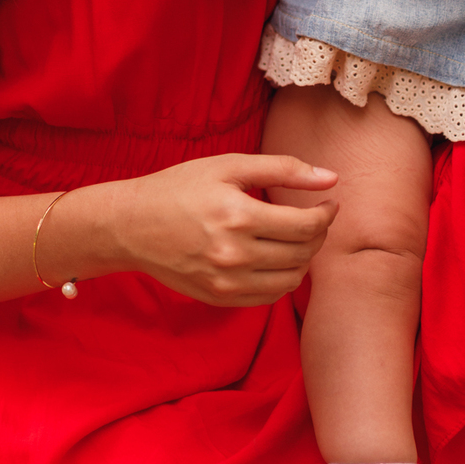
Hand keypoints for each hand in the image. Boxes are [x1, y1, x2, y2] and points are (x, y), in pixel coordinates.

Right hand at [110, 154, 338, 306]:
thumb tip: (331, 178)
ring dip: (305, 259)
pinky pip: (269, 296)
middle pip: (302, 253)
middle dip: (319, 234)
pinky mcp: (219, 297)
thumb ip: (283, 169)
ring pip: (290, 280)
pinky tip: (277, 258)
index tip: (329, 203)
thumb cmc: (181, 187)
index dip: (326, 215)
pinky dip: (283, 279)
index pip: (305, 226)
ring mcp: (225, 281)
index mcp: (238, 216)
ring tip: (298, 238)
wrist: (132, 225)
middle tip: (315, 218)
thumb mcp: (229, 166)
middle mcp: (234, 254)